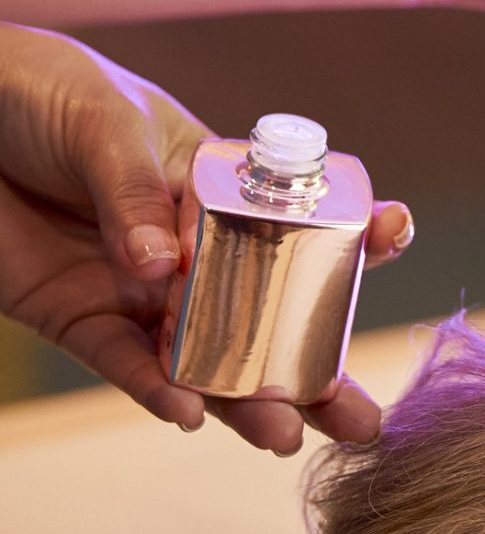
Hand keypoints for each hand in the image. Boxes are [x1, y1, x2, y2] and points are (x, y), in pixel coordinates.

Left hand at [0, 25, 411, 452]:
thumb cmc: (41, 93)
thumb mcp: (104, 124)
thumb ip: (135, 195)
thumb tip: (162, 269)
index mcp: (221, 186)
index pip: (302, 219)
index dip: (354, 234)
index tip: (393, 236)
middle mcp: (193, 249)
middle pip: (269, 317)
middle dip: (317, 369)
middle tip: (364, 419)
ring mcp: (140, 290)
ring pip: (207, 358)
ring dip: (246, 401)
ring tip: (287, 440)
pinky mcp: (79, 318)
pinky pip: (124, 364)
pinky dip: (154, 391)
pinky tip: (188, 414)